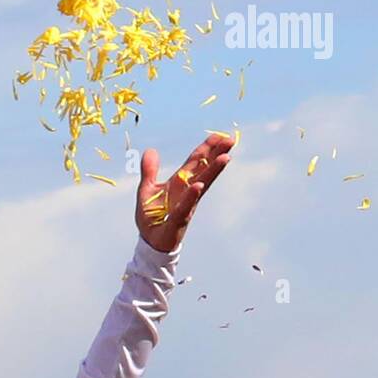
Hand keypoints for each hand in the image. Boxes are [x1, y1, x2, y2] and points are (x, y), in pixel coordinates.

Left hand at [135, 135, 233, 252]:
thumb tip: (151, 150)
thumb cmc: (152, 217)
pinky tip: (198, 186)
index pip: (195, 162)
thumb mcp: (147, 190)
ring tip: (225, 158)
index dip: (206, 148)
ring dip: (212, 171)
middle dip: (216, 154)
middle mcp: (186, 192)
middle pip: (203, 169)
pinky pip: (185, 206)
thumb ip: (149, 171)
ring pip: (201, 185)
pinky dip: (191, 196)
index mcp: (179, 183)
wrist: (149, 242)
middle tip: (230, 140)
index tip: (220, 135)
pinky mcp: (178, 220)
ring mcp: (185, 205)